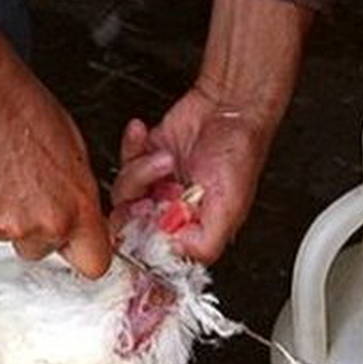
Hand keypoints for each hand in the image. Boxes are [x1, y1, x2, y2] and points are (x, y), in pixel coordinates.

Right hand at [0, 27, 112, 277]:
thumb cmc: (26, 114)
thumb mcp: (75, 152)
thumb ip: (78, 194)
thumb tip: (79, 210)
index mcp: (78, 206)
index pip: (95, 263)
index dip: (84, 253)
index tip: (78, 244)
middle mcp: (46, 223)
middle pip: (46, 252)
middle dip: (40, 233)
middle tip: (31, 198)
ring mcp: (8, 227)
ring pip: (12, 239)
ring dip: (10, 219)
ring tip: (6, 181)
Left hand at [111, 0, 312, 263]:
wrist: (229, 107)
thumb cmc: (239, 152)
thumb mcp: (230, 206)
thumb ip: (206, 241)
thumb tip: (179, 256)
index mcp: (189, 230)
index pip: (152, 250)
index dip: (142, 236)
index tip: (146, 217)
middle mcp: (169, 212)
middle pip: (129, 223)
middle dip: (138, 200)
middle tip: (153, 186)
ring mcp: (154, 187)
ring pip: (123, 192)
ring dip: (141, 169)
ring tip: (165, 156)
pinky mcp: (144, 161)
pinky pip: (123, 162)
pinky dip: (132, 146)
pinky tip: (146, 135)